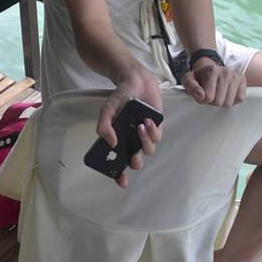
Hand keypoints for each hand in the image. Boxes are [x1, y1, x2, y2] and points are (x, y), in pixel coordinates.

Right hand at [96, 66, 162, 187]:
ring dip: (144, 142)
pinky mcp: (157, 127)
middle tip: (132, 154)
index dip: (119, 175)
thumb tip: (111, 143)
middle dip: (135, 161)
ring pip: (148, 150)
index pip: (118, 163)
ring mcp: (144, 134)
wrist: (136, 80)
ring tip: (139, 126)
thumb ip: (104, 125)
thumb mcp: (108, 109)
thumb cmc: (121, 96)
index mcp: (119, 140)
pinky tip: (146, 120)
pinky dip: (152, 131)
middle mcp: (132, 140)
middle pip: (135, 161)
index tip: (121, 181)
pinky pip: (157, 137)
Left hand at [182, 57, 245, 106]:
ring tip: (217, 93)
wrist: (210, 70)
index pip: (208, 97)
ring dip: (222, 102)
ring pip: (229, 103)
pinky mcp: (242, 81)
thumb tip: (200, 95)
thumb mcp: (188, 79)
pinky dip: (232, 100)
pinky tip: (226, 94)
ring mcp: (235, 76)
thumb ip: (190, 86)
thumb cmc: (199, 77)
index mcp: (212, 70)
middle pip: (219, 102)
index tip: (201, 94)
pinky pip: (239, 99)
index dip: (202, 100)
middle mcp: (226, 72)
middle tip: (210, 94)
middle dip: (212, 102)